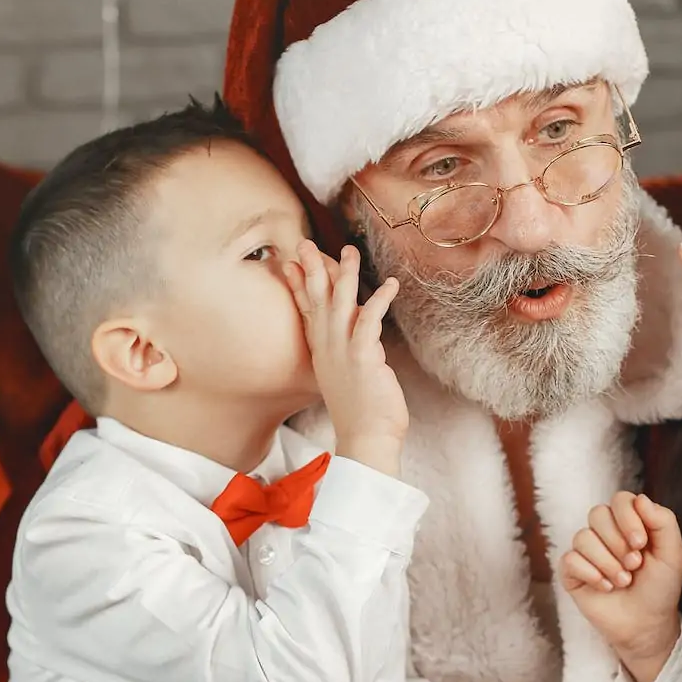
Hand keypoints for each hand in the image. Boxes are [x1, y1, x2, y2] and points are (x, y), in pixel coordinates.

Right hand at [285, 239, 406, 474]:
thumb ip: (346, 353)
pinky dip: (379, 299)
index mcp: (321, 352)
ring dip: (344, 274)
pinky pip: (369, 319)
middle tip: (304, 243)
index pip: (305, 311)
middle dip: (311, 269)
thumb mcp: (346, 376)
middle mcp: (327, 348)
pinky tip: (390, 284)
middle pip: (315, 300)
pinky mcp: (362, 356)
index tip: (292, 263)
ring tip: (349, 250)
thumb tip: (355, 336)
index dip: (298, 285)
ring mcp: (342, 351)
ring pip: (339, 303)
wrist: (366, 438)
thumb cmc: (361, 412)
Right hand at [559, 491, 681, 681]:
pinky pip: (569, 559)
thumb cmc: (660, 588)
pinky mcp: (572, 572)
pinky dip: (591, 574)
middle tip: (634, 565)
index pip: (620, 500)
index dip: (628, 518)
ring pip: (582, 537)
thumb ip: (663, 522)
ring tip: (623, 581)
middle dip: (618, 542)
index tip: (641, 544)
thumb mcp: (672, 554)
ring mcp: (587, 552)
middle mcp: (605, 533)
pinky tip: (605, 588)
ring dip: (607, 562)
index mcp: (630, 523)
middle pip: (597, 514)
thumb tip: (639, 499)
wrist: (647, 625)